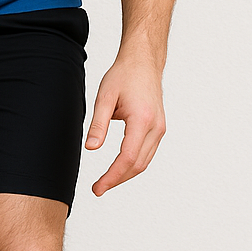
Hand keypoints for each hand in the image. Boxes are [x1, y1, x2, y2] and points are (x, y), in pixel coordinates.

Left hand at [85, 51, 165, 195]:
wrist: (143, 62)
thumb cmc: (124, 75)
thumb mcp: (104, 97)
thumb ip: (98, 124)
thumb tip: (91, 148)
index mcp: (142, 120)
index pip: (127, 158)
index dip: (112, 176)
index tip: (98, 187)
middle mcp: (155, 127)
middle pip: (138, 165)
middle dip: (117, 179)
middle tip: (98, 188)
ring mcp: (160, 128)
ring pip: (144, 161)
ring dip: (126, 174)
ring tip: (106, 181)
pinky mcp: (159, 128)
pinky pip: (147, 153)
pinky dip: (134, 164)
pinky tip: (120, 167)